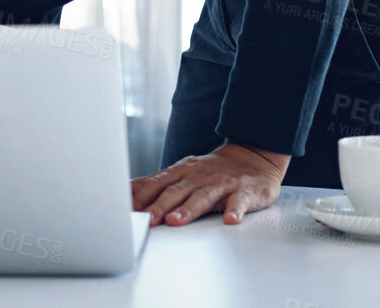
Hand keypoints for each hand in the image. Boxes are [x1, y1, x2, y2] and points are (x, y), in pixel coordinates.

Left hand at [131, 142, 286, 225]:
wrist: (252, 157)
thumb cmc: (211, 171)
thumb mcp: (182, 172)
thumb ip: (157, 183)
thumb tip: (127, 192)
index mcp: (182, 172)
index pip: (157, 183)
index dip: (142, 197)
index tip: (128, 211)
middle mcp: (198, 176)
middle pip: (176, 191)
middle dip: (159, 206)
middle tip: (146, 220)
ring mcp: (221, 184)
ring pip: (202, 197)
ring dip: (188, 209)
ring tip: (175, 221)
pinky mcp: (243, 192)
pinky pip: (239, 202)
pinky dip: (234, 210)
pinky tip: (229, 219)